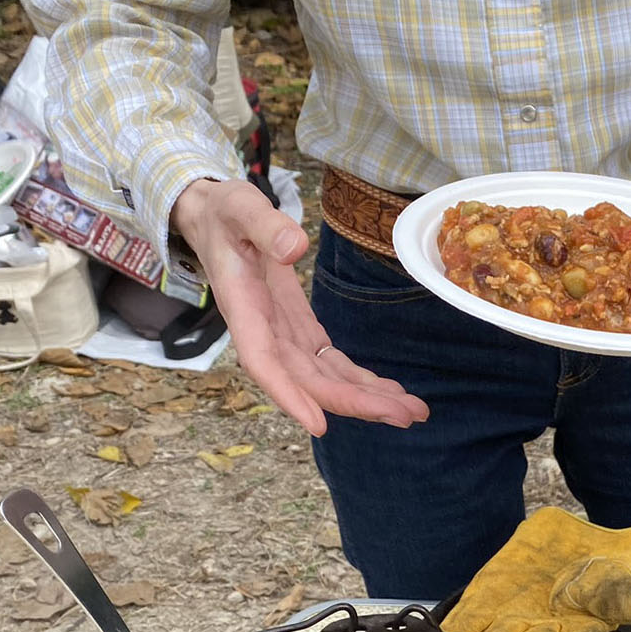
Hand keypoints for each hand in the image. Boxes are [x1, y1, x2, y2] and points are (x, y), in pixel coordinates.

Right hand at [170, 178, 427, 434]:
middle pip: (309, 381)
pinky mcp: (301, 332)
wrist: (217, 219)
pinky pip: (332, 364)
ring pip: (326, 379)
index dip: (289, 394)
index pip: (264, 363)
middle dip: (355, 402)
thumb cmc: (224, 214)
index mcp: (244, 310)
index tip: (318, 424)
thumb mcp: (239, 207)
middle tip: (403, 416)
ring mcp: (285, 337)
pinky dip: (362, 381)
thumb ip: (265, 226)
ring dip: (368, 399)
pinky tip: (393, 394)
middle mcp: (265, 334)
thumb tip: (294, 247)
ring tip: (413, 412)